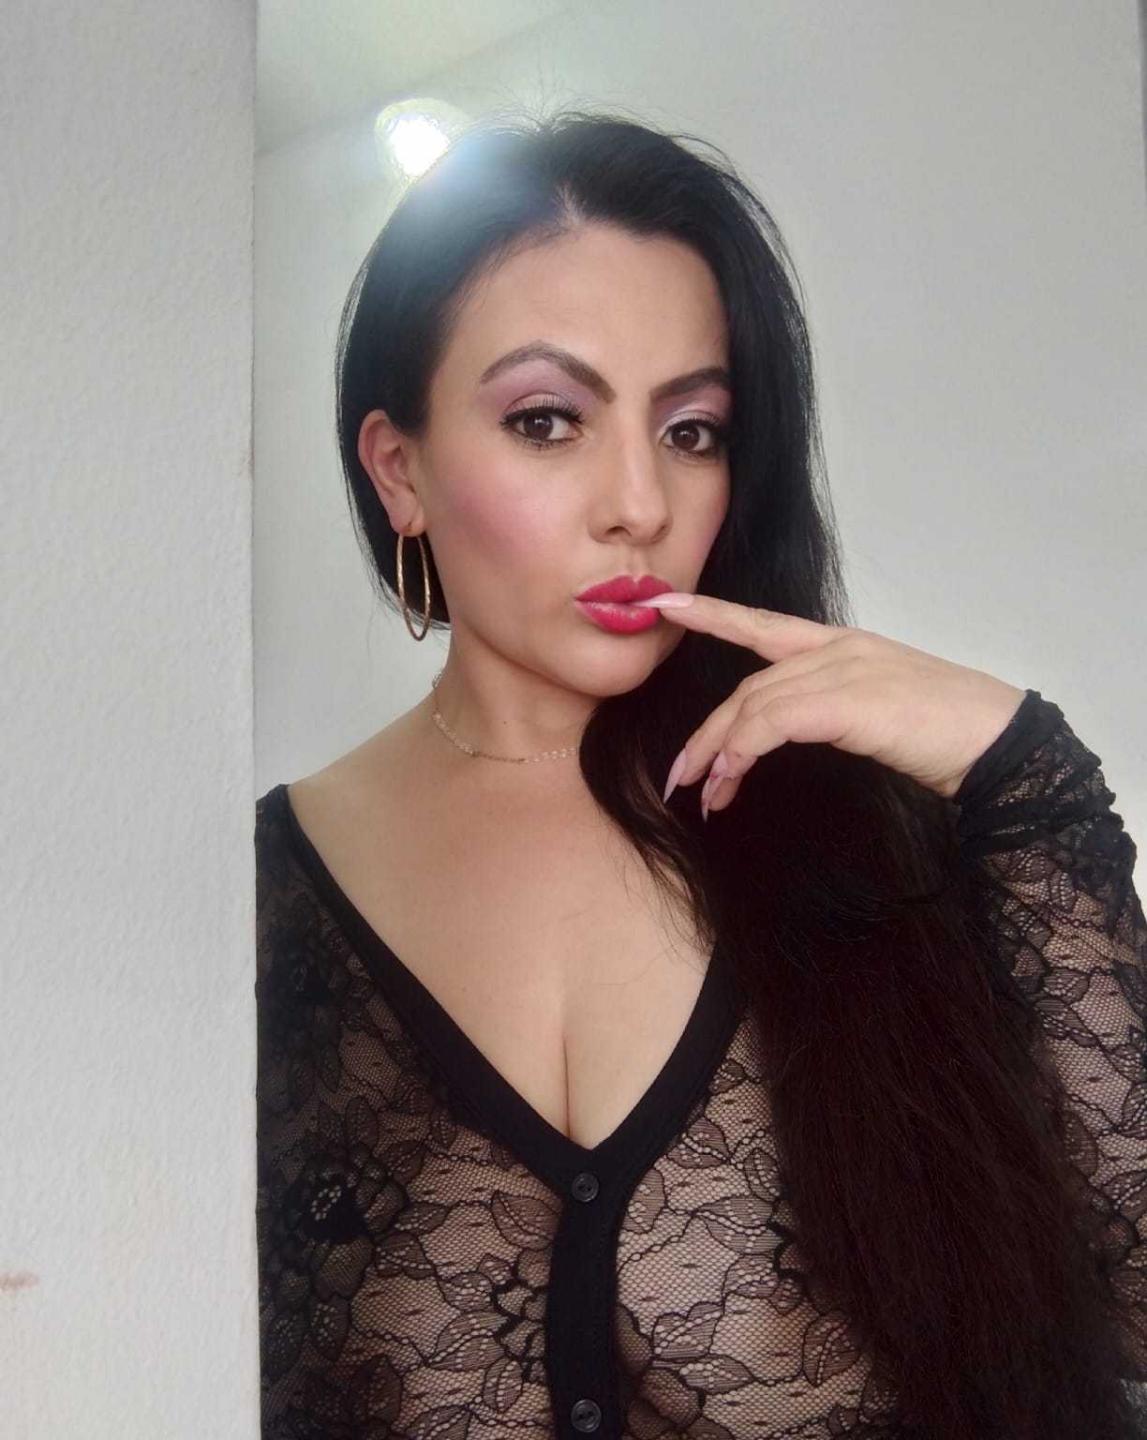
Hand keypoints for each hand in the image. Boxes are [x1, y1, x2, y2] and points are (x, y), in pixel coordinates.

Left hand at [633, 592, 1027, 819]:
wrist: (997, 742)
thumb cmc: (946, 735)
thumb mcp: (877, 714)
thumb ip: (829, 711)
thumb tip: (782, 738)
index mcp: (843, 644)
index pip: (763, 625)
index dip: (712, 613)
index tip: (666, 603)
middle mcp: (836, 649)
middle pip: (748, 687)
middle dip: (707, 733)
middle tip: (679, 777)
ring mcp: (842, 670)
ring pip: (752, 706)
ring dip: (718, 753)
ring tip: (702, 795)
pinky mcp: (846, 700)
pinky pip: (772, 723)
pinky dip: (742, 752)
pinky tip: (730, 780)